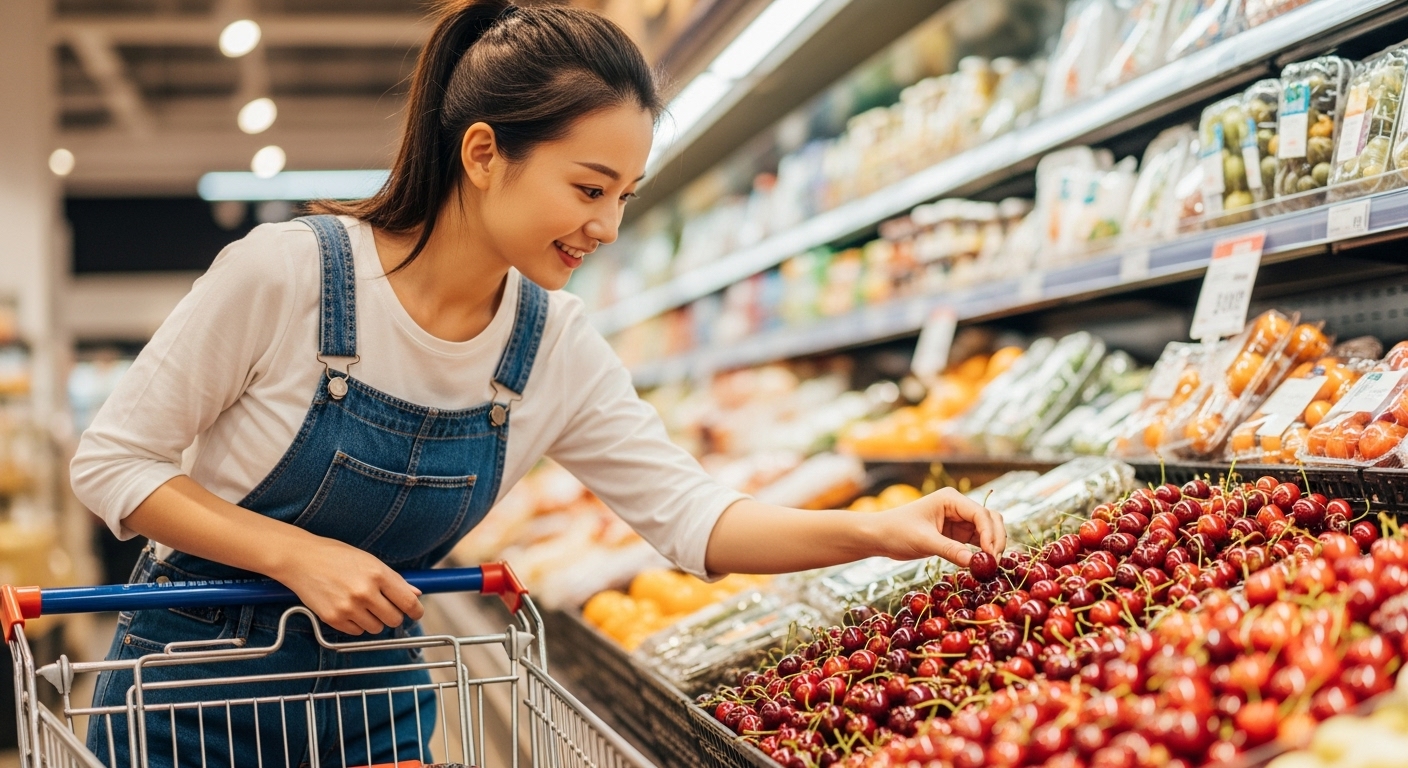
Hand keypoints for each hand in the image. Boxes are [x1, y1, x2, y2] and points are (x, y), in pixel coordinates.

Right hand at [270, 534, 423, 634]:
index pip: (408, 602)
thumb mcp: (369, 560)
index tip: (416, 613)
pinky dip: (356, 624)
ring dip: (374, 621)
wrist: (301, 559)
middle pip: (394, 619)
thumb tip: (415, 593)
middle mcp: (365, 592)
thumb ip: (394, 579)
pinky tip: (348, 608)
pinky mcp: (333, 618)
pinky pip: (356, 632)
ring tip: (362, 604)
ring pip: (376, 628)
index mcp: (378, 574)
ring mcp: (348, 607)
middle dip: (394, 615)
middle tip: (385, 607)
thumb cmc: (336, 556)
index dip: (417, 611)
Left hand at [875, 487, 1004, 566]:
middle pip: (990, 519)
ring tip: (991, 566)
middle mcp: (958, 506)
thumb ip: (949, 550)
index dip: (990, 533)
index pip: (980, 514)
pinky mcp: (956, 533)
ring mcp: (958, 519)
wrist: (880, 536)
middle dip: (996, 539)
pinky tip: (983, 564)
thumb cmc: (897, 532)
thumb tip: (974, 562)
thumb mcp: (923, 541)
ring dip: (992, 546)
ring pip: (986, 530)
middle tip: (995, 562)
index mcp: (951, 499)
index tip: (991, 554)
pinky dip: (982, 551)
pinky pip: (977, 540)